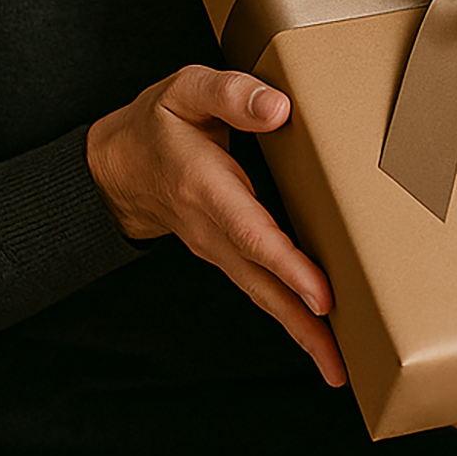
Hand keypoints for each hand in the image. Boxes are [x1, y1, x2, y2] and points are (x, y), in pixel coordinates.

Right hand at [87, 64, 344, 386]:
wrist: (117, 166)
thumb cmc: (160, 122)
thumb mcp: (188, 89)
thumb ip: (231, 94)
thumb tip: (278, 109)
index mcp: (205, 185)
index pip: (250, 232)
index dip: (286, 265)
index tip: (320, 295)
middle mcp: (211, 228)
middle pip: (260, 282)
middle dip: (301, 323)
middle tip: (340, 362)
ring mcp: (216, 248)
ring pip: (260, 294)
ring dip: (299, 331)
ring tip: (338, 365)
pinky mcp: (225, 255)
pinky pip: (258, 288)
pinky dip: (287, 315)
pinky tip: (316, 334)